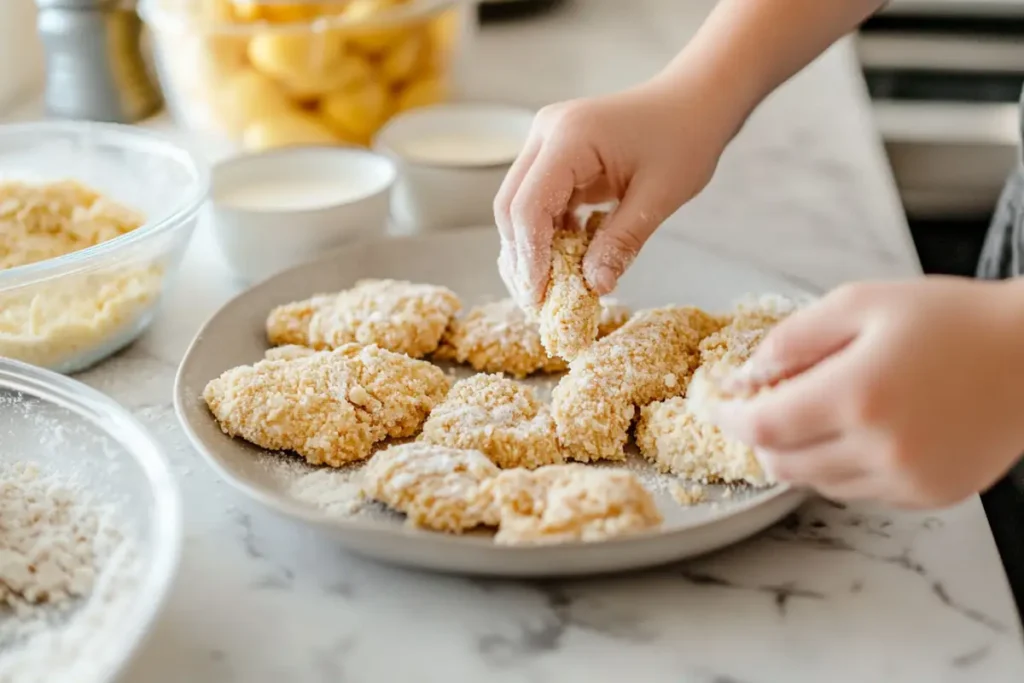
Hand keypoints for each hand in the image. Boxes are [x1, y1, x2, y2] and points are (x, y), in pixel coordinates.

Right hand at [494, 80, 730, 306]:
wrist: (695, 102)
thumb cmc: (685, 139)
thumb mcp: (660, 195)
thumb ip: (622, 241)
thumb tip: (594, 288)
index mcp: (569, 137)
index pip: (528, 205)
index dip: (529, 256)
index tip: (540, 298)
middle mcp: (545, 135)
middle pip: (511, 207)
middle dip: (521, 259)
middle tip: (538, 304)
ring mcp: (546, 144)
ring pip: (519, 208)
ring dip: (530, 251)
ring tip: (549, 292)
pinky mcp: (555, 158)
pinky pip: (538, 203)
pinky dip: (547, 236)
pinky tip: (565, 264)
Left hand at [710, 278, 1023, 508]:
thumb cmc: (949, 319)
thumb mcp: (859, 303)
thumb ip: (792, 341)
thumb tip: (745, 374)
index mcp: (857, 395)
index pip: (761, 426)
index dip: (728, 416)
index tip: (714, 404)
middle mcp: (881, 448)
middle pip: (781, 463)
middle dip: (759, 436)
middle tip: (761, 405)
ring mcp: (908, 479)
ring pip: (815, 483)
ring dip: (798, 453)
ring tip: (817, 411)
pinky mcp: (929, 495)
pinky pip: (858, 492)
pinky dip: (840, 466)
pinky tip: (858, 430)